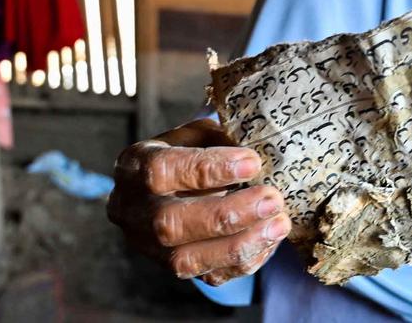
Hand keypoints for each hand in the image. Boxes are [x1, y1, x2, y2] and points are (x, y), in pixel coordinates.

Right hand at [107, 118, 291, 285]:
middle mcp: (132, 211)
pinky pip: (208, 276)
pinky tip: (269, 240)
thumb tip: (260, 151)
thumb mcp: (198, 134)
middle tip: (272, 200)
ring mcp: (148, 247)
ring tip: (279, 224)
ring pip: (186, 260)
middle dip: (228, 214)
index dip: (209, 169)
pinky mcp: (172, 269)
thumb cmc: (188, 153)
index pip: (163, 170)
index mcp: (134, 167)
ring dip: (240, 244)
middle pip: (171, 223)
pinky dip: (244, 260)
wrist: (168, 188)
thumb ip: (221, 140)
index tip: (253, 162)